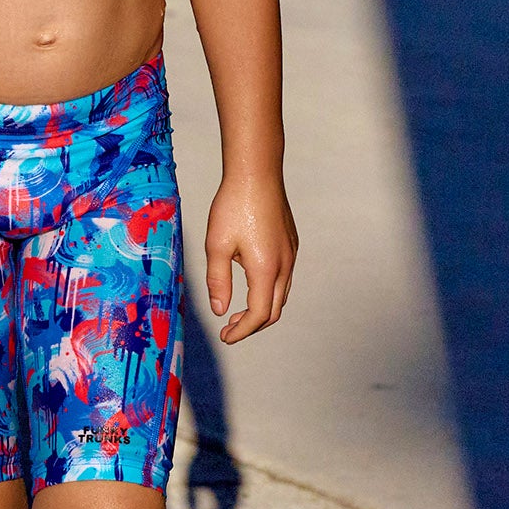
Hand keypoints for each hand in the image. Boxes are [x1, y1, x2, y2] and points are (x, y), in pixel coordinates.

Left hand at [205, 174, 295, 342]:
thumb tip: (220, 310)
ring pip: (282, 293)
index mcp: (266, 269)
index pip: (259, 314)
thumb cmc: (233, 205)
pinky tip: (250, 281)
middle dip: (253, 324)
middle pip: (274, 309)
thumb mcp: (217, 244)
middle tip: (230, 328)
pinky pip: (284, 276)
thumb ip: (218, 281)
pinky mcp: (290, 242)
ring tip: (239, 310)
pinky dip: (268, 290)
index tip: (225, 336)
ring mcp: (291, 253)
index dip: (242, 331)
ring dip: (262, 307)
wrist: (257, 172)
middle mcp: (284, 264)